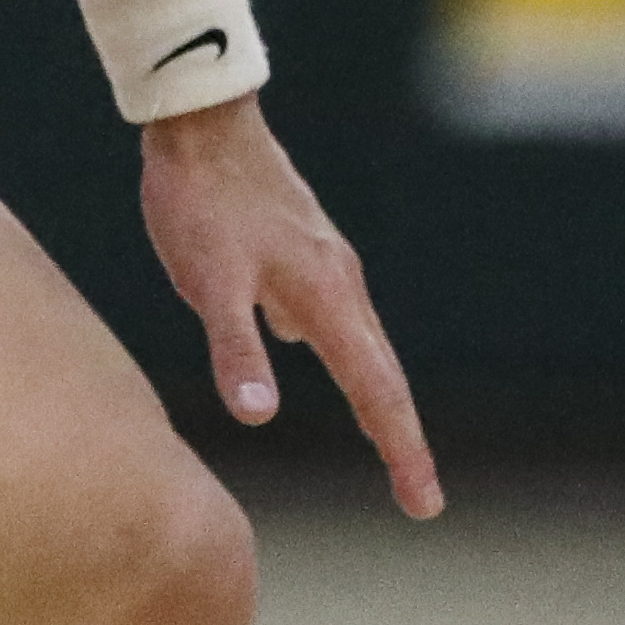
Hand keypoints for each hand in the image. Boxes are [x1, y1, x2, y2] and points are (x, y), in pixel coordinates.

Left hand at [142, 96, 443, 518]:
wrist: (199, 118)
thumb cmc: (200, 200)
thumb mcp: (208, 281)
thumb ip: (235, 348)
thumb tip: (260, 415)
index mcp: (326, 299)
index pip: (377, 393)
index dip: (402, 452)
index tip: (426, 506)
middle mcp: (340, 283)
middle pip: (382, 375)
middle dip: (401, 437)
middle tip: (420, 497)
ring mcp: (325, 261)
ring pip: (361, 343)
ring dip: (376, 394)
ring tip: (385, 436)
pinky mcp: (303, 244)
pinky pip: (334, 313)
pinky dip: (344, 351)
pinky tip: (318, 348)